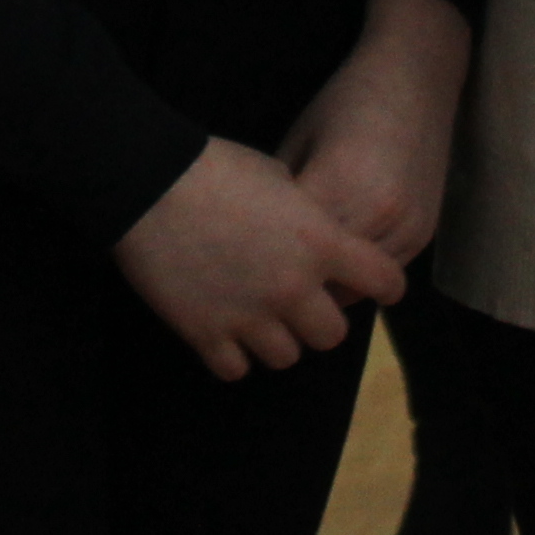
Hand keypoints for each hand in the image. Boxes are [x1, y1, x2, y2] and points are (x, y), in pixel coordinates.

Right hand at [113, 137, 403, 380]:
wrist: (149, 183)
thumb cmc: (215, 165)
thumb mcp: (278, 176)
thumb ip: (304, 213)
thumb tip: (310, 229)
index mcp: (320, 241)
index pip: (383, 281)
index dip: (385, 285)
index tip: (377, 287)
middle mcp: (293, 288)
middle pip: (332, 336)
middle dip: (319, 320)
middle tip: (300, 303)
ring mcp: (249, 316)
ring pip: (286, 358)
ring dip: (276, 339)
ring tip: (257, 316)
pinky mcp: (206, 334)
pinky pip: (236, 369)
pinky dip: (233, 354)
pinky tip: (224, 328)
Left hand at [274, 0, 471, 265]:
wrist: (414, 78)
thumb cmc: (345, 101)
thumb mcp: (299, 141)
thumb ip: (282, 196)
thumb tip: (258, 241)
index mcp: (338, 183)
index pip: (290, 247)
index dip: (263, 257)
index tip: (242, 262)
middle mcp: (378, 213)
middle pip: (324, 276)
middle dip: (294, 281)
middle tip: (265, 281)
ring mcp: (406, 228)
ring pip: (356, 288)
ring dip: (328, 288)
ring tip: (300, 279)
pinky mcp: (424, 235)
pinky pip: (383, 276)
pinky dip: (358, 279)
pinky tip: (336, 265)